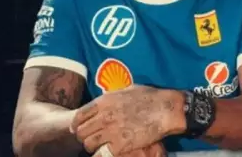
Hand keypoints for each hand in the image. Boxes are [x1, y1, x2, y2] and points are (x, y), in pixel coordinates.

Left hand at [71, 85, 185, 154]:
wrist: (165, 109)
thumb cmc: (150, 97)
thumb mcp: (127, 90)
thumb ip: (112, 97)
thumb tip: (105, 100)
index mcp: (104, 102)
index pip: (79, 116)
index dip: (76, 124)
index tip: (77, 129)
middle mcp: (104, 116)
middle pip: (81, 132)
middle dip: (85, 136)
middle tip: (92, 138)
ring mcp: (111, 131)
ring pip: (89, 144)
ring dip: (93, 146)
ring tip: (100, 146)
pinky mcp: (120, 145)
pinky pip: (101, 154)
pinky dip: (102, 154)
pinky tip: (109, 152)